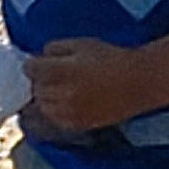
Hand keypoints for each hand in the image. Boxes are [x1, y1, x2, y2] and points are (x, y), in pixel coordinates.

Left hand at [24, 38, 148, 132]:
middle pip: (35, 89)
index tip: (38, 62)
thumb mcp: (82, 44)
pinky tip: (67, 103)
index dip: (33, 64)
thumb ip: (56, 48)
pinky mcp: (77, 124)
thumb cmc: (111, 59)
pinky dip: (55, 111)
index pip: (30, 69)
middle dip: (40, 81)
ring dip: (45, 98)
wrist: (137, 83)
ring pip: (42, 106)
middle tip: (51, 75)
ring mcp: (68, 112)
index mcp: (61, 71)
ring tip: (59, 90)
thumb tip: (40, 56)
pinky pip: (55, 119)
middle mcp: (61, 93)